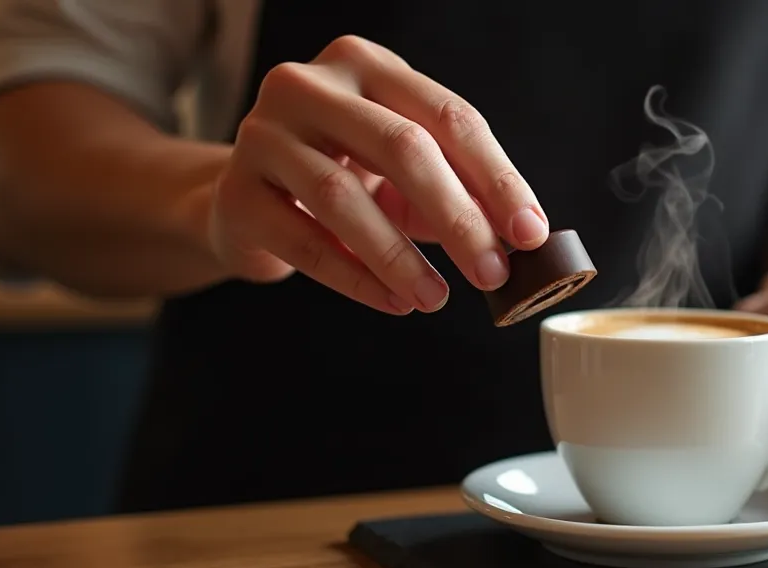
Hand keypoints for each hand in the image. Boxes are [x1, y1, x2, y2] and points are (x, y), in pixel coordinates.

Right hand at [207, 35, 549, 313]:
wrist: (246, 200)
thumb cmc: (342, 177)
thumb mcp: (403, 174)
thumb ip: (457, 192)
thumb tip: (518, 239)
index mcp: (366, 66)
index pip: (448, 116)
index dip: (497, 177)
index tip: (530, 233)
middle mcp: (310, 85)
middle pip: (403, 147)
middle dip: (457, 218)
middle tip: (492, 273)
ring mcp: (263, 134)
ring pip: (344, 196)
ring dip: (400, 257)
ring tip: (436, 298)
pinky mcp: (236, 192)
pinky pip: (304, 241)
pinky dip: (355, 277)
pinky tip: (393, 301)